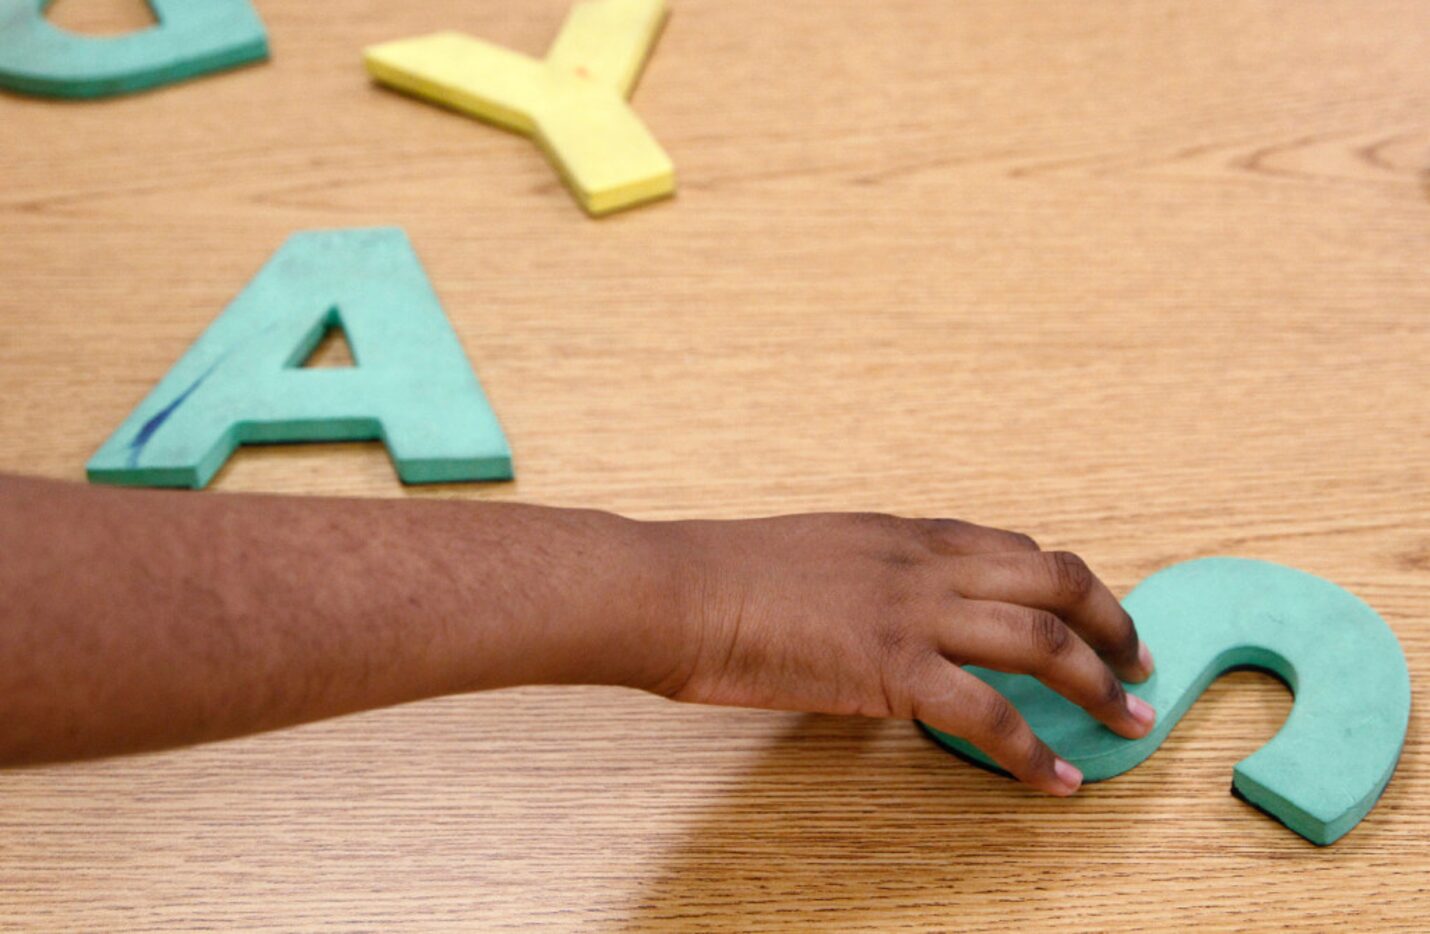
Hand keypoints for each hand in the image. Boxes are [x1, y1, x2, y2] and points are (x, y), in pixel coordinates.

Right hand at [657, 513, 1155, 795]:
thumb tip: (887, 608)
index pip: (1016, 549)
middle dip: (1113, 623)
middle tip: (1139, 662)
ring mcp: (914, 612)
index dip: (1070, 582)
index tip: (1095, 610)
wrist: (678, 589)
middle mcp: (925, 561)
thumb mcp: (817, 550)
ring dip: (1098, 686)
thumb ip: (870, 573)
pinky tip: (1055, 780)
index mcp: (905, 532)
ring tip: (1128, 722)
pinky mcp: (892, 668)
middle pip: (1056, 581)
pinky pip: (989, 715)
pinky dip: (1032, 752)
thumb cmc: (726, 575)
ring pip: (1044, 642)